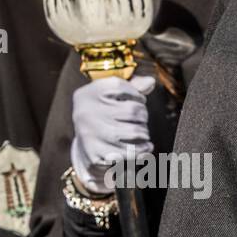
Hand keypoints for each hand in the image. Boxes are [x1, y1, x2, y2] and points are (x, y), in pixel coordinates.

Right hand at [70, 75, 155, 195]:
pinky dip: (143, 151)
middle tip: (141, 121)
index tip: (138, 101)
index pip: (120, 86)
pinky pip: (131, 153)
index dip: (136, 95)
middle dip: (143, 117)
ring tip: (142, 134)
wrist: (87, 149)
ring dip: (145, 134)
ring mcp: (90, 134)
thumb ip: (132, 86)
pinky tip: (143, 147)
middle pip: (132, 110)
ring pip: (135, 132)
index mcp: (89, 93)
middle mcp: (86, 112)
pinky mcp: (97, 155)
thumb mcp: (112, 96)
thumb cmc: (106, 116)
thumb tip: (150, 82)